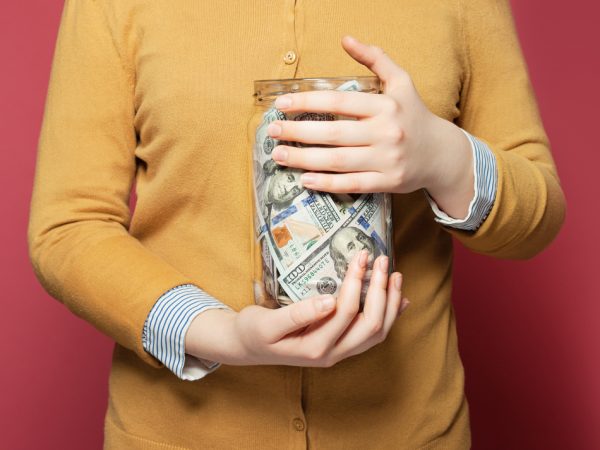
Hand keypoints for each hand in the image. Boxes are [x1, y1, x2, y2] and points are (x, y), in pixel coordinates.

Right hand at [185, 251, 408, 367]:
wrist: (248, 347)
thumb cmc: (255, 331)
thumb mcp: (267, 323)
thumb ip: (297, 314)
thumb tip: (329, 301)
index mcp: (315, 348)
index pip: (346, 313)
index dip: (357, 283)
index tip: (360, 256)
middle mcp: (333, 354)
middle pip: (371, 326)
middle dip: (380, 291)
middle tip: (382, 260)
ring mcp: (339, 352)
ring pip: (377, 333)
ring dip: (390, 304)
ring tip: (395, 276)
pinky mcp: (341, 346)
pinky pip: (372, 335)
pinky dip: (389, 317)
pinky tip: (399, 300)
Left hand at [267, 35, 474, 218]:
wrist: (441, 153)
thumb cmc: (414, 115)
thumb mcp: (401, 82)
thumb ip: (375, 59)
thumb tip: (346, 39)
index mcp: (386, 105)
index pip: (339, 102)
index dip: (307, 103)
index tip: (281, 105)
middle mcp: (387, 132)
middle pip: (334, 134)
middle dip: (298, 132)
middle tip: (272, 132)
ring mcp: (387, 160)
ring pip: (338, 161)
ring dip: (304, 159)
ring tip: (279, 155)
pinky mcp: (388, 183)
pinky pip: (352, 184)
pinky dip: (327, 184)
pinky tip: (305, 180)